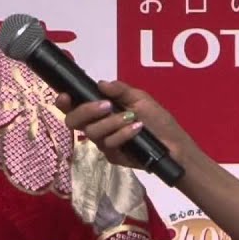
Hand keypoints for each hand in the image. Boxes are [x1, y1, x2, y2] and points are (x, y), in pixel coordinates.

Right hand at [55, 80, 192, 169]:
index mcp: (100, 110)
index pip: (74, 106)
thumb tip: (100, 83)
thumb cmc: (157, 120)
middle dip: (86, 111)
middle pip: (73, 121)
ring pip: (92, 133)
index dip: (64, 102)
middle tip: (105, 106)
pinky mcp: (112, 156)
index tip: (66, 96)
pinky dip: (123, 134)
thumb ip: (120, 90)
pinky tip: (137, 129)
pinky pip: (109, 144)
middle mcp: (97, 126)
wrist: (174, 144)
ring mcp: (103, 142)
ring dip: (112, 123)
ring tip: (131, 118)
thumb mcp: (140, 99)